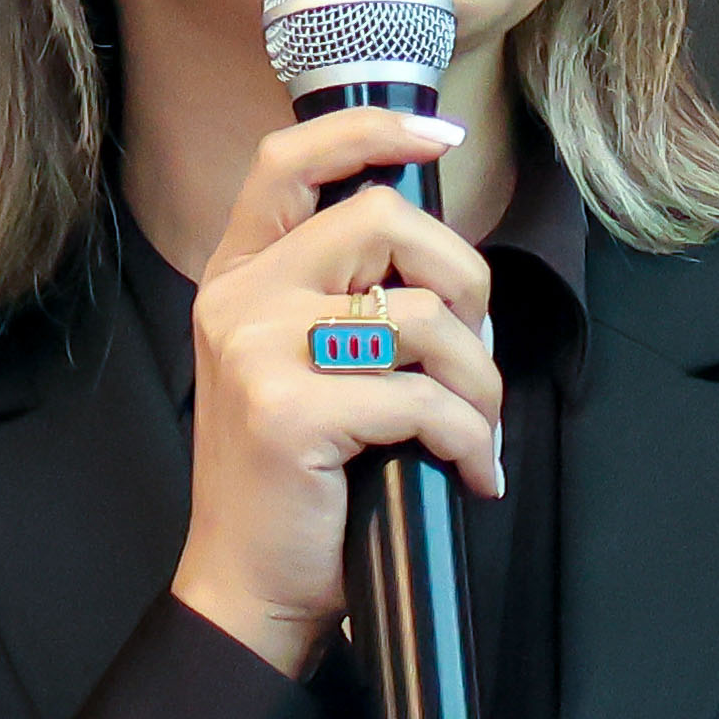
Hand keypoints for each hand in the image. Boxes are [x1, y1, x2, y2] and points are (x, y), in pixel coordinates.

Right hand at [169, 110, 507, 678]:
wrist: (251, 585)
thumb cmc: (304, 482)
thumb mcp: (309, 368)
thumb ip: (348, 301)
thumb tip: (445, 264)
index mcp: (240, 278)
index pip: (290, 162)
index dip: (370, 133)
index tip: (440, 137)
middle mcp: (238, 301)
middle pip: (386, 223)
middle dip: (467, 286)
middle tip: (475, 358)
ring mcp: (256, 353)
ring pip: (423, 316)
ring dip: (481, 382)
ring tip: (475, 430)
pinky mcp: (288, 412)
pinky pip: (425, 400)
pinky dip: (472, 441)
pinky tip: (469, 474)